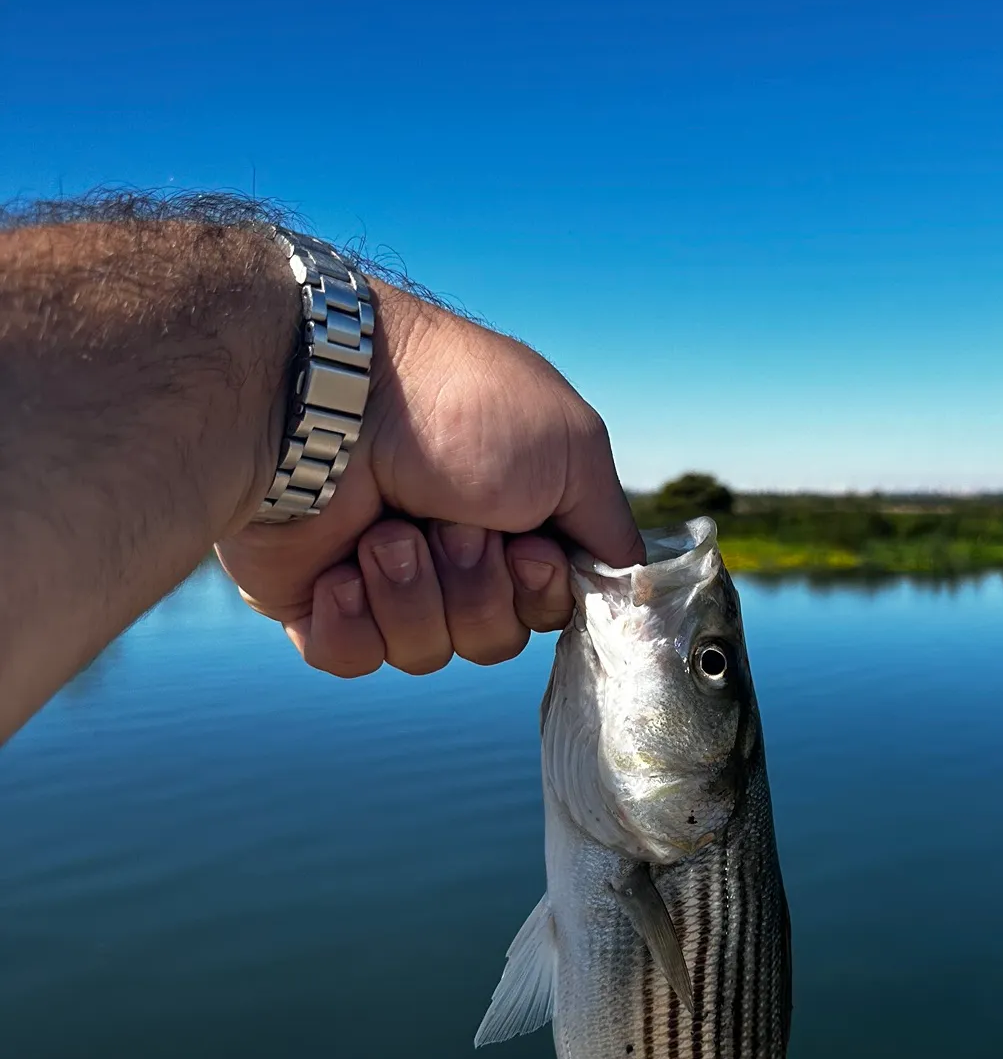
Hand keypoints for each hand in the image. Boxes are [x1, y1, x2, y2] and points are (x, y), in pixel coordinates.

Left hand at [216, 281, 643, 676]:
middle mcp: (455, 550)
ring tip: (386, 532)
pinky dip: (353, 618)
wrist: (324, 400)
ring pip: (427, 653)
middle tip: (449, 525)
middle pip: (496, 638)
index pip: (551, 604)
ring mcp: (385, 578)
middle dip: (477, 587)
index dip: (542, 592)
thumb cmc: (457, 406)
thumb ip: (612, 529)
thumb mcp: (575, 447)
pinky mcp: (319, 603)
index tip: (527, 547)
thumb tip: (626, 583)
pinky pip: (354, 658)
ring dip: (414, 592)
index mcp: (516, 515)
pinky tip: (341, 568)